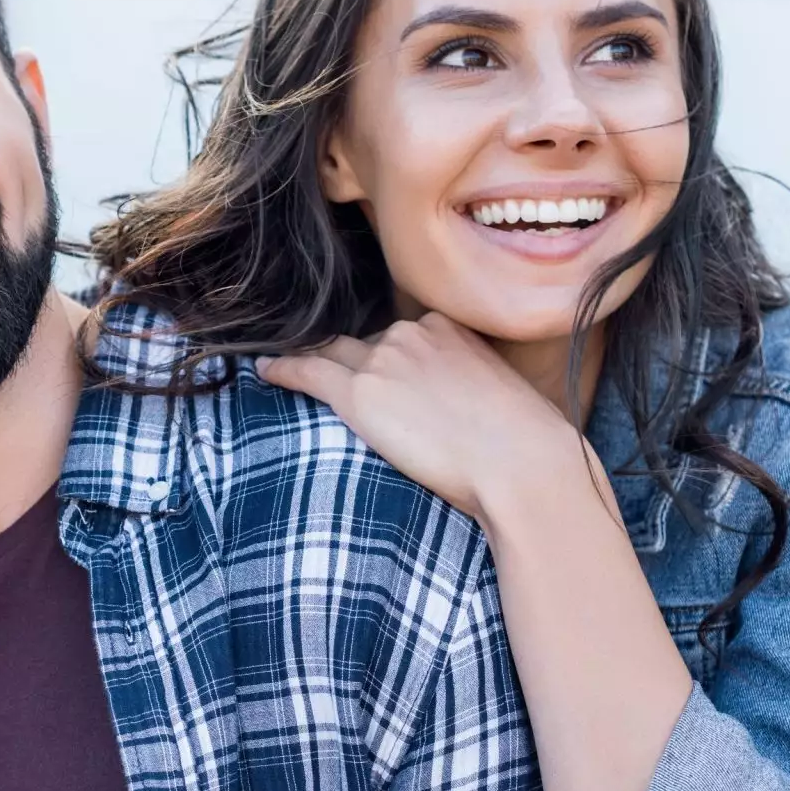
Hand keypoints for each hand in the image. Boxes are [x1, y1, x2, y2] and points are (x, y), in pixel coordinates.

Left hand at [257, 315, 588, 525]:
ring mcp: (384, 361)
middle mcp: (412, 334)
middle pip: (366, 346)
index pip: (403, 338)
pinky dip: (283, 369)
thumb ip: (471, 386)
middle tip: (337, 384)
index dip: (389, 361)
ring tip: (285, 368)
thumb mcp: (501, 395)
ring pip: (334, 356)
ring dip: (313, 365)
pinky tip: (264, 371)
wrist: (522, 463)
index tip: (383, 378)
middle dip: (353, 364)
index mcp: (448, 328)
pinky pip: (308, 371)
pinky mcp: (359, 394)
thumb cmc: (525, 444)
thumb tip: (464, 410)